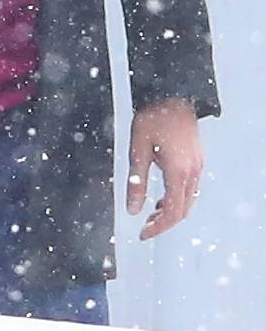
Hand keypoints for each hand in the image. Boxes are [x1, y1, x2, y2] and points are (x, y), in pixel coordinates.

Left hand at [127, 97, 201, 241]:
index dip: (158, 227)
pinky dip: (177, 199)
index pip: (171, 211)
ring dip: (171, 211)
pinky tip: (161, 197)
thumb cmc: (153, 119)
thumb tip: (133, 209)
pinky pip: (190, 189)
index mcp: (178, 172)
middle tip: (145, 228)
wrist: (174, 96)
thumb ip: (136, 182)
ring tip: (150, 213)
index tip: (143, 234)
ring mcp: (197, 166)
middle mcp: (192, 172)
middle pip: (182, 210)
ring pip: (188, 201)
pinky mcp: (197, 161)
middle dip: (164, 223)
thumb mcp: (138, 150)